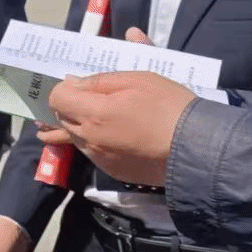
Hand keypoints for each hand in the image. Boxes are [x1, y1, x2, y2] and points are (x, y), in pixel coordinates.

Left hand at [39, 70, 193, 187]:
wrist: (194, 147)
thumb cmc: (168, 106)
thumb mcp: (136, 80)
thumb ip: (99, 81)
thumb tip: (72, 83)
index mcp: (93, 113)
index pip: (56, 98)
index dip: (65, 89)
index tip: (79, 85)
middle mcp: (90, 139)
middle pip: (62, 119)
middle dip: (69, 107)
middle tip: (84, 98)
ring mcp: (100, 158)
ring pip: (75, 139)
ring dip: (80, 126)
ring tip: (96, 117)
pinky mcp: (113, 172)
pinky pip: (93, 154)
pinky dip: (95, 143)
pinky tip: (111, 136)